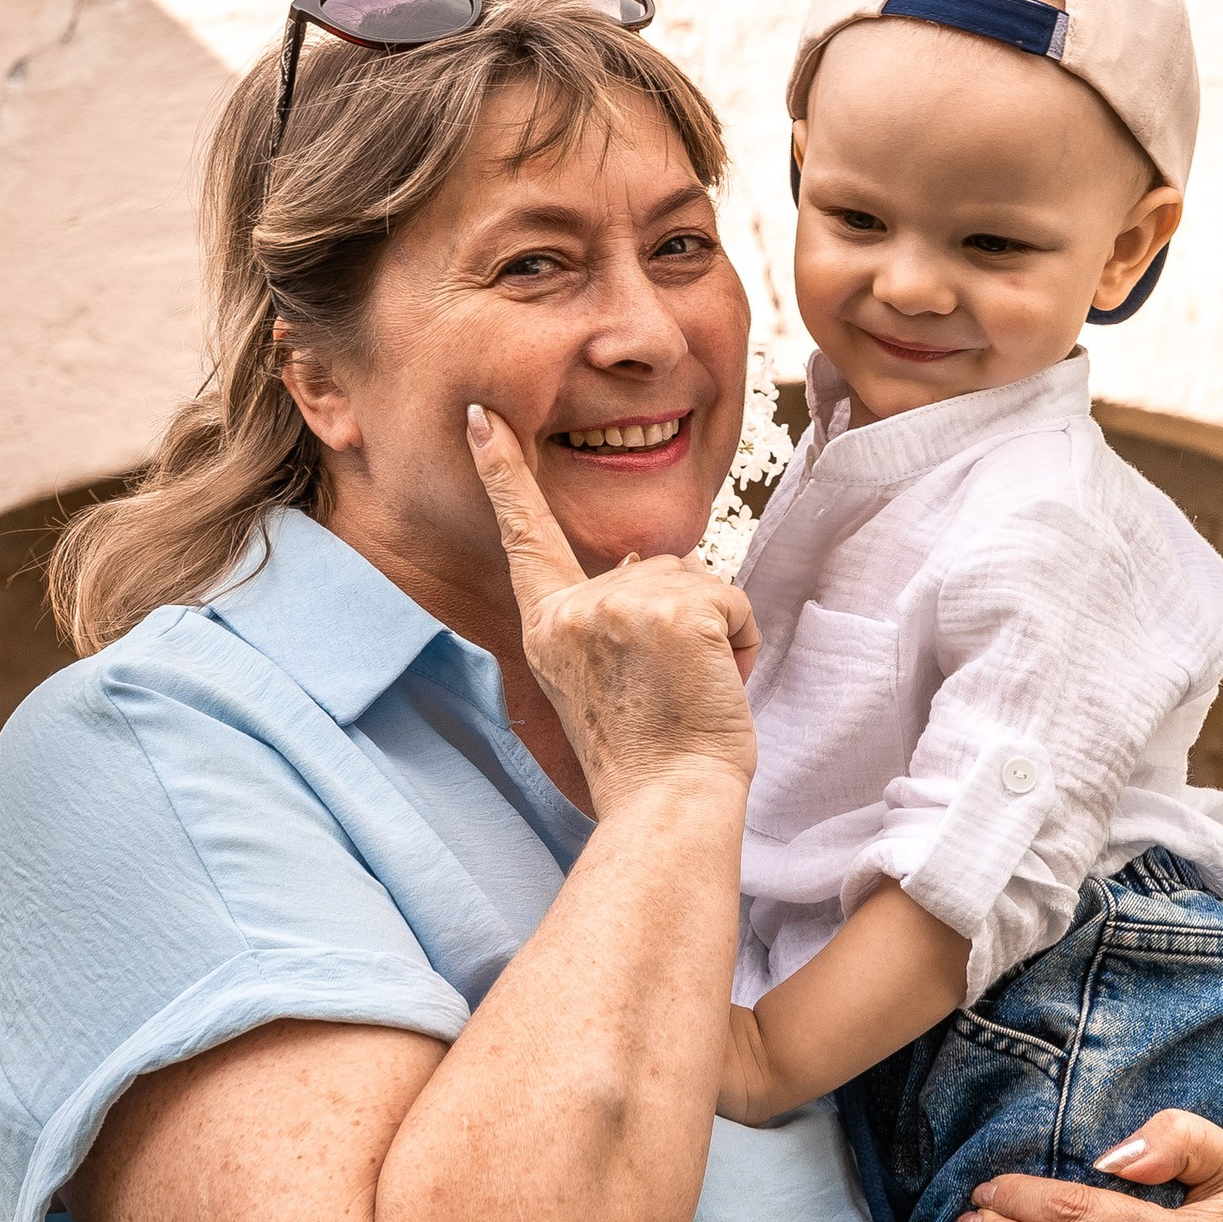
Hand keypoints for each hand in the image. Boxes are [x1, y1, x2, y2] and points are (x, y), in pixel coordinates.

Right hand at [467, 404, 756, 813]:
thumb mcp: (598, 678)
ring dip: (715, 634)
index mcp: (547, 626)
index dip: (503, 471)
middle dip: (683, 622)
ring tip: (690, 693)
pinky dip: (740, 642)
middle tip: (669, 694)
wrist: (666, 805)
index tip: (482, 416)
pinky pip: (731, 600)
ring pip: (697, 582)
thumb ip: (606, 618)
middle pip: (653, 567)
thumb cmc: (645, 757)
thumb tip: (636, 564)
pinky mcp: (675, 611)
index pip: (524, 535)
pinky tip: (716, 684)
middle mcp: (573, 609)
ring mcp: (620, 605)